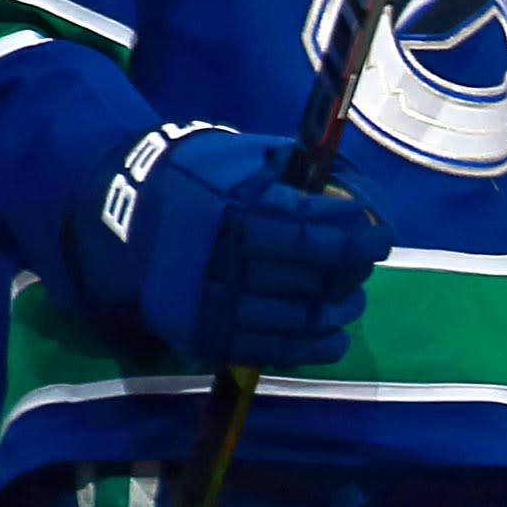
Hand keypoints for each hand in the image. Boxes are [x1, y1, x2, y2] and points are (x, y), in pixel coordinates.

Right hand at [67, 125, 390, 369]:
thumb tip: (364, 211)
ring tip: (353, 297)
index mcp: (233, 207)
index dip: (356, 235)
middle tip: (365, 262)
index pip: (309, 230)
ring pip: (297, 316)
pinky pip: (272, 350)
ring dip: (338, 308)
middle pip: (310, 275)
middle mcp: (219, 257)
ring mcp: (210, 302)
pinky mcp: (204, 335)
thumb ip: (307, 179)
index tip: (382, 236)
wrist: (125, 218)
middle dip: (351, 269)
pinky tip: (334, 334)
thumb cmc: (206, 177)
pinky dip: (314, 346)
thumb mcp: (251, 157)